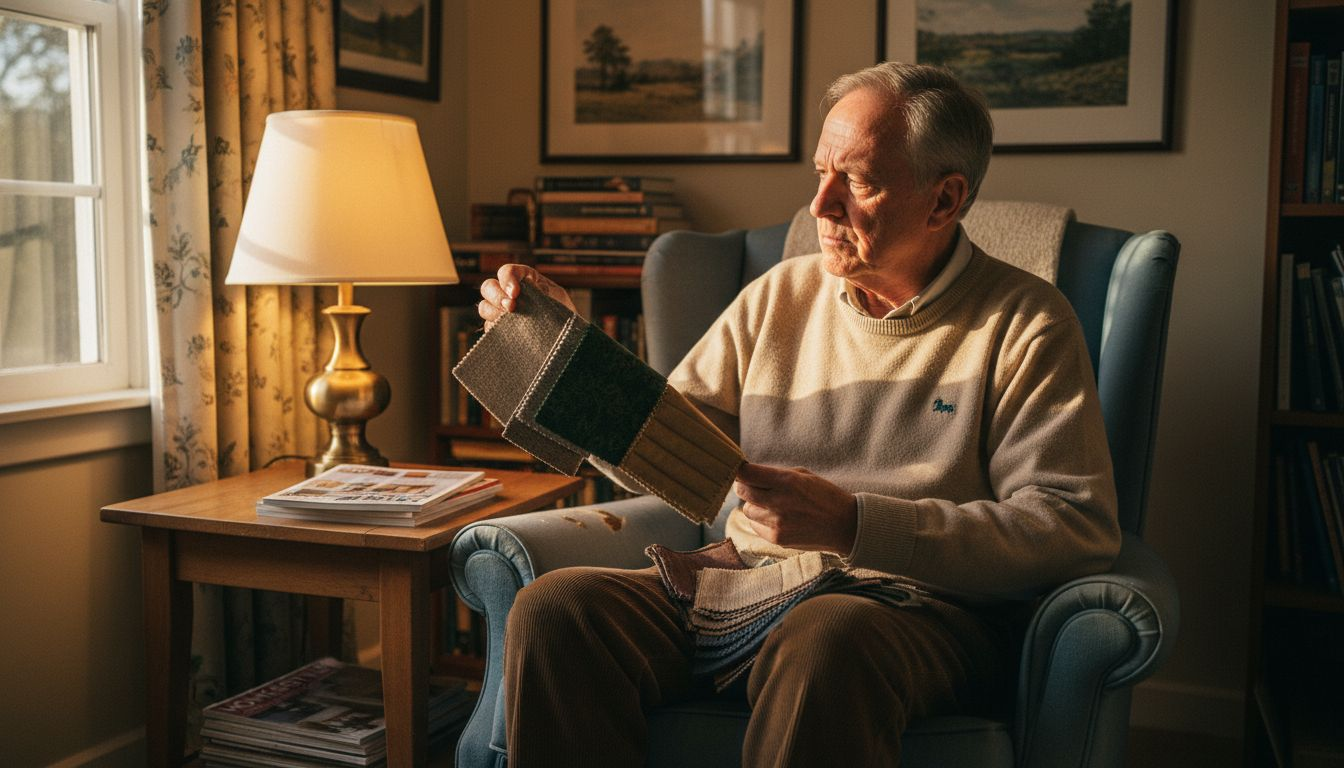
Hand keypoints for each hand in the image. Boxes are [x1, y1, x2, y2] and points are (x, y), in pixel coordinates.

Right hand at [477, 264, 576, 328]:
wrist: (567, 334)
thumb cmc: (563, 311)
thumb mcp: (557, 296)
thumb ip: (541, 290)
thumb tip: (528, 287)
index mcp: (524, 278)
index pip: (508, 272)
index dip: (507, 279)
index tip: (515, 293)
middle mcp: (508, 293)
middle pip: (488, 286)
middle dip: (496, 295)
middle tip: (511, 307)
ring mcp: (501, 311)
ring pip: (484, 307)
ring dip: (493, 312)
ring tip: (509, 320)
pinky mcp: (500, 329)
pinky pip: (489, 327)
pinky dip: (496, 329)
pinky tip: (509, 332)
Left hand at [733, 462, 857, 554]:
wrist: (845, 526)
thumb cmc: (824, 496)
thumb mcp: (803, 475)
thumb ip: (775, 474)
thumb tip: (748, 473)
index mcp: (787, 481)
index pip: (747, 473)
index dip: (740, 470)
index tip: (740, 469)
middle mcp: (779, 502)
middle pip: (742, 491)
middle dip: (745, 486)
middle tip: (755, 486)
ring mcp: (777, 523)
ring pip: (748, 510)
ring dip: (755, 506)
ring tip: (774, 505)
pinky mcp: (777, 539)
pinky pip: (756, 527)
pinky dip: (762, 522)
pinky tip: (779, 519)